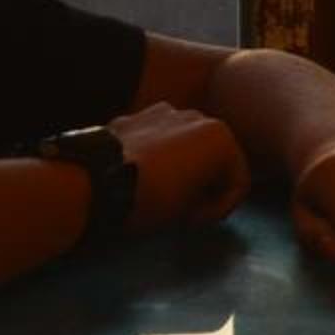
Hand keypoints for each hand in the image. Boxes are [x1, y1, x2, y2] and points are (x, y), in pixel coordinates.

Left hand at [108, 104, 249, 235]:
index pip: (238, 181)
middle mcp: (198, 116)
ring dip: (181, 166)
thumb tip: (194, 196)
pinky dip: (156, 155)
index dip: (222, 208)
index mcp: (220, 138)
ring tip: (161, 190)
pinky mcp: (136, 114)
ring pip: (185, 143)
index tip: (197, 223)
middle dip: (205, 182)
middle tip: (185, 209)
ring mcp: (165, 111)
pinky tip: (139, 174)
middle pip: (214, 156)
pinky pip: (157, 138)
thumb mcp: (188, 211)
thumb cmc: (152, 198)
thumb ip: (204, 199)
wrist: (95, 179)